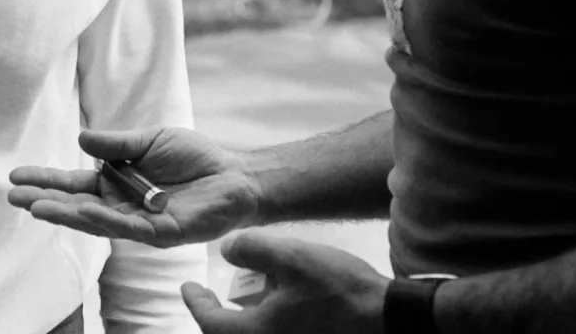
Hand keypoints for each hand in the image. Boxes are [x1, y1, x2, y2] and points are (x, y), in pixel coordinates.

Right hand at [7, 126, 257, 246]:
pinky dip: (105, 219)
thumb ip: (117, 144)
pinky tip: (83, 210)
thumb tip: (81, 136)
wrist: (236, 175)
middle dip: (44, 201)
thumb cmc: (195, 157)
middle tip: (12, 196)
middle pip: (76, 206)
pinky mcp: (162, 233)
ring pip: (96, 222)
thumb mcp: (150, 140)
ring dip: (65, 214)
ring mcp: (140, 223)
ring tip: (36, 207)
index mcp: (116, 184)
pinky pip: (128, 228)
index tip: (15, 176)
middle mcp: (121, 206)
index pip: (74, 185)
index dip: (46, 181)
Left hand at [182, 230, 386, 332]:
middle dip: (217, 317)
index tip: (187, 286)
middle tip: (210, 297)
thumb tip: (227, 250)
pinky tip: (278, 304)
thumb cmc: (339, 289)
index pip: (211, 322)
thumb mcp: (292, 257)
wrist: (387, 319)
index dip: (196, 301)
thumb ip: (253, 249)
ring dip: (244, 321)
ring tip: (248, 296)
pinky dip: (265, 325)